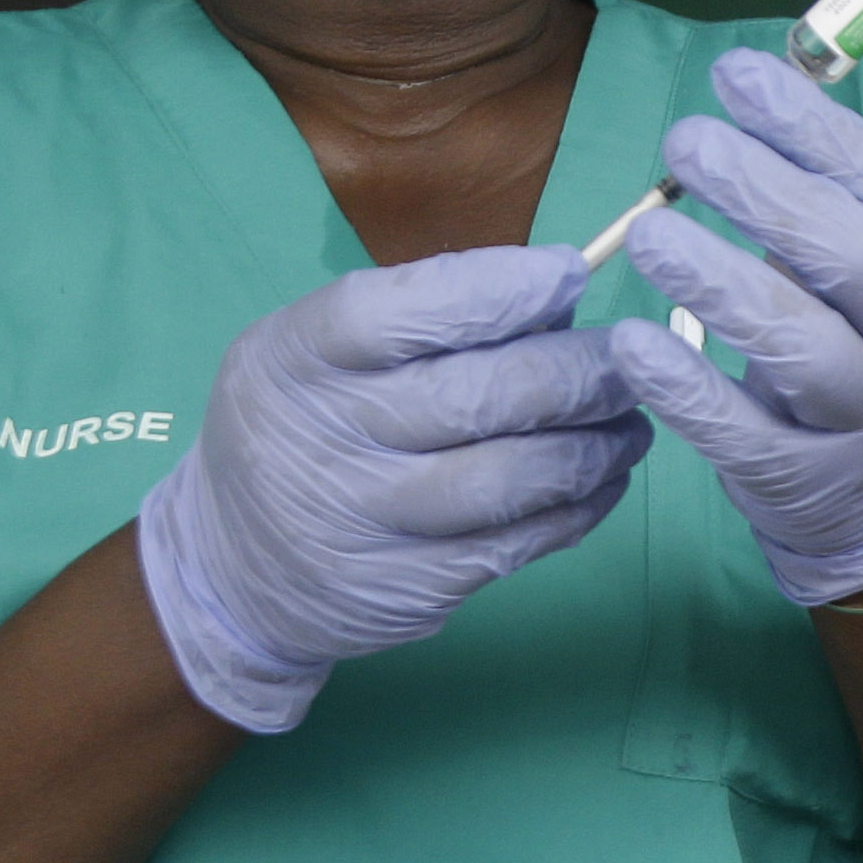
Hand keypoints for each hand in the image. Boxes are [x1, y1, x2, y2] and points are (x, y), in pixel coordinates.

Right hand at [136, 246, 647, 733]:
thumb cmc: (302, 426)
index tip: (569, 272)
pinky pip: (517, 544)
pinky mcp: (411, 589)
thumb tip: (554, 294)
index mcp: (292, 361)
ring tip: (629, 420)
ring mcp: (367, 525)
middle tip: (629, 358)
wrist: (234, 569)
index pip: (393, 314)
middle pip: (472, 398)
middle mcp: (323, 442)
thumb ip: (413, 318)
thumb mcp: (314, 354)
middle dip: (574, 372)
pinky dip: (579, 507)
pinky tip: (605, 478)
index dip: (492, 290)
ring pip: (508, 480)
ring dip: (592, 446)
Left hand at [611, 48, 862, 603]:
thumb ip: (826, 184)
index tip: (736, 75)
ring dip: (720, 281)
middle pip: (850, 257)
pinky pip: (742, 433)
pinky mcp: (805, 480)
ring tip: (649, 234)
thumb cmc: (860, 336)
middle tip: (684, 142)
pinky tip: (632, 341)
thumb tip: (752, 79)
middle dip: (763, 191)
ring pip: (800, 346)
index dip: (814, 128)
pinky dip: (686, 388)